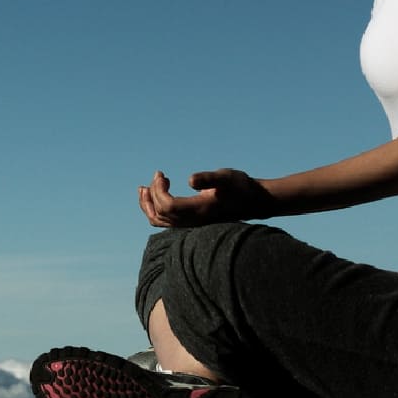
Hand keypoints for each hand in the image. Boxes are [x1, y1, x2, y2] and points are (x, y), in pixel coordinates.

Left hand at [137, 168, 272, 227]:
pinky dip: (156, 209)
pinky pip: (166, 221)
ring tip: (143, 188)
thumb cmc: (241, 186)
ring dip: (148, 204)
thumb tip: (190, 180)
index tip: (162, 173)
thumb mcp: (227, 177)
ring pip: (160, 221)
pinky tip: (156, 195)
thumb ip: (209, 178)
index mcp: (199, 210)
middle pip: (160, 213)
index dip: (159, 190)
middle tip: (158, 175)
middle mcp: (193, 221)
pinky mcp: (192, 222)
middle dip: (152, 193)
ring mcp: (192, 224)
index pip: (168, 205)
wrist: (254, 201)